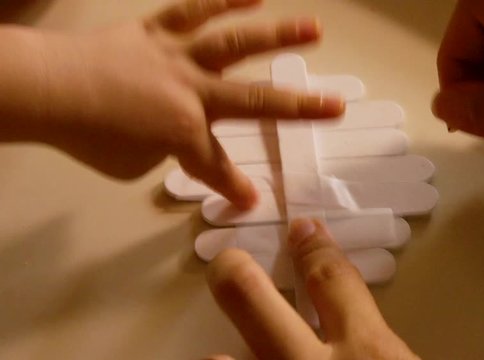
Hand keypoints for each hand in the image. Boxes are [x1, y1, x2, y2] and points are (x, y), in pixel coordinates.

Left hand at [0, 0, 343, 209]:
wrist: (46, 90)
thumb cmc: (88, 134)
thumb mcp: (132, 163)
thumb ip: (165, 152)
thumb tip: (175, 141)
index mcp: (185, 133)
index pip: (217, 167)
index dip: (235, 188)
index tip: (253, 200)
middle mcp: (194, 92)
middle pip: (255, 102)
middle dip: (299, 108)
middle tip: (337, 106)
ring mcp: (179, 57)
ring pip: (236, 44)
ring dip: (279, 36)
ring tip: (316, 28)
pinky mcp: (158, 32)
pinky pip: (193, 10)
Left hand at [206, 218, 417, 358]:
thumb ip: (376, 341)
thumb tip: (356, 321)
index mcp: (368, 352)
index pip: (331, 278)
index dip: (313, 248)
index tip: (302, 230)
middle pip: (250, 296)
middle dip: (234, 270)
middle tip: (228, 264)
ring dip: (221, 355)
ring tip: (221, 352)